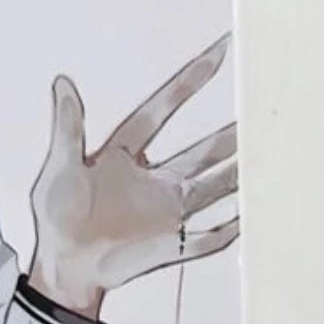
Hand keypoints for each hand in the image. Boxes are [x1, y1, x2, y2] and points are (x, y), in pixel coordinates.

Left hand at [28, 34, 239, 320]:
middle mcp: (154, 180)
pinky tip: (250, 218)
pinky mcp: (170, 244)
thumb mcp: (60, 167)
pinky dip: (229, 230)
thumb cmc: (58, 219)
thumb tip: (62, 83)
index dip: (190, 81)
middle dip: (231, 134)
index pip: (164, 109)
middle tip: (260, 111)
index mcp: (126, 154)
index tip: (218, 54)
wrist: (64, 269)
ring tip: (266, 157)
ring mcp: (165, 212)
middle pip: (202, 151)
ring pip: (213, 188)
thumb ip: (68, 127)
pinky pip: (207, 237)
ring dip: (238, 175)